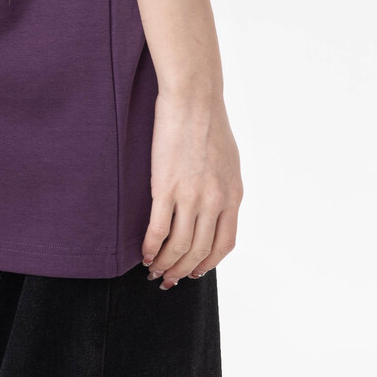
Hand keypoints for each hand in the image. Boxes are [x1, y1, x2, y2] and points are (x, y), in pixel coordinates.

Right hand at [142, 85, 242, 288]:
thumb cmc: (209, 121)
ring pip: (178, 246)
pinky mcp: (165, 187)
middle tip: (168, 280)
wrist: (193, 97)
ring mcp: (191, 196)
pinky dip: (150, 247)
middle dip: (181, 271)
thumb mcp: (229, 161)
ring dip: (164, 264)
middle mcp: (215, 201)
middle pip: (199, 251)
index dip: (207, 264)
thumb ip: (224, 188)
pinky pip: (158, 230)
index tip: (193, 271)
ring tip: (152, 270)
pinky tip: (143, 253)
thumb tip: (215, 208)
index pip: (224, 245)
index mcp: (233, 195)